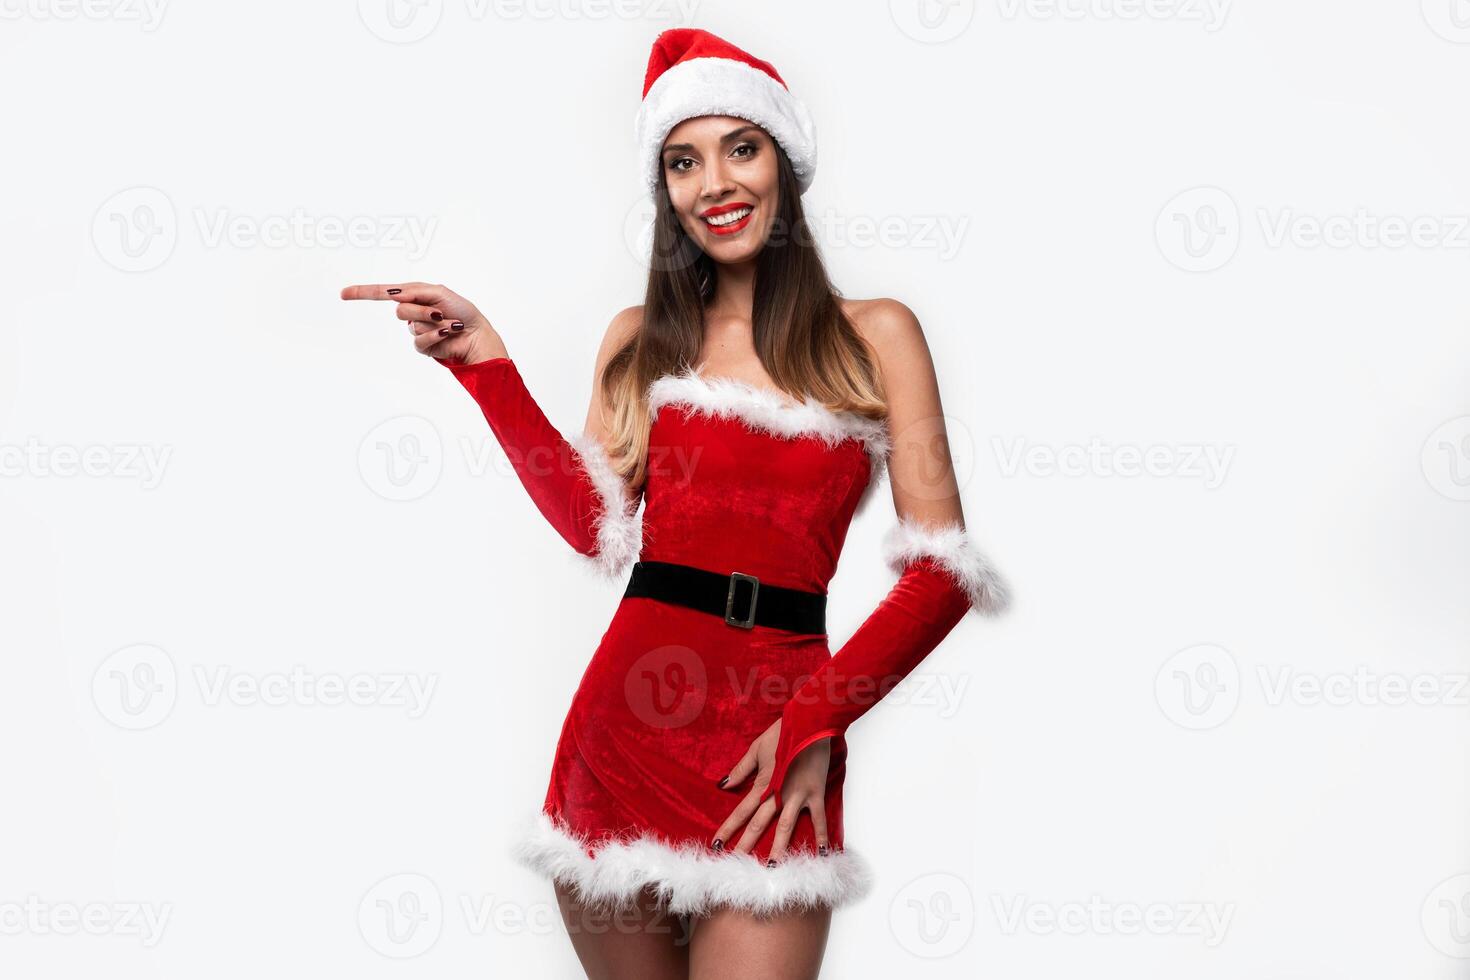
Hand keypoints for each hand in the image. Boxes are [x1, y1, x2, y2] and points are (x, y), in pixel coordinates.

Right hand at [339, 281, 507, 364]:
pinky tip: (448, 333)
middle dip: (420, 309)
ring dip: (432, 322)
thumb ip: (414, 292)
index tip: (344, 293)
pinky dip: (435, 335)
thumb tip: (394, 294)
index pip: (384, 293)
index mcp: (415, 296)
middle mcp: (413, 312)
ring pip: (411, 324)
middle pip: (400, 310)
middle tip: (439, 311)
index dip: (363, 293)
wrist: (476, 333)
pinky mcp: (423, 346)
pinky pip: (419, 340)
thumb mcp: (438, 292)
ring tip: (448, 322)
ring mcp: (417, 329)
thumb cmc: (462, 310)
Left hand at [713, 718, 832, 862]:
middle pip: (758, 824)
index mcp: (762, 784)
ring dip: (778, 848)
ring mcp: (798, 796)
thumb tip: (723, 785)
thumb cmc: (781, 734)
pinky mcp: (815, 793)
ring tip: (772, 868)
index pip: (740, 811)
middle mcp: (778, 794)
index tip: (717, 845)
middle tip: (736, 864)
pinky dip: (821, 837)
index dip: (727, 829)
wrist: (808, 722)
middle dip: (746, 845)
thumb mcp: (756, 750)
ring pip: (785, 827)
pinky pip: (818, 820)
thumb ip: (740, 771)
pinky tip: (820, 854)